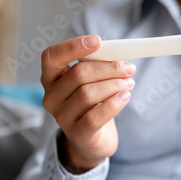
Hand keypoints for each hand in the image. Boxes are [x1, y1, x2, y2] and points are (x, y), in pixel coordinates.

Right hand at [41, 35, 135, 172]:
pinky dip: (114, 103)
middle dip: (108, 68)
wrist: (93, 139)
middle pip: (78, 74)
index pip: (52, 57)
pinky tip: (125, 96)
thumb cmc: (93, 104)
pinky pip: (95, 116)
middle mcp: (51, 97)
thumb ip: (99, 65)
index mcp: (51, 78)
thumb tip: (119, 53)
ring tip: (129, 83)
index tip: (97, 41)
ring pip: (88, 93)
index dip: (73, 46)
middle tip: (128, 67)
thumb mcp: (93, 81)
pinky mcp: (77, 134)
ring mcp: (62, 117)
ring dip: (114, 84)